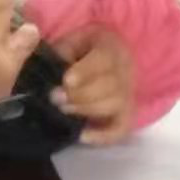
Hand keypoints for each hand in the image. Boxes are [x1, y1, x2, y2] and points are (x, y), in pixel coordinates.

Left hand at [50, 28, 134, 144]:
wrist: (86, 64)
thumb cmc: (71, 52)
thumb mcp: (64, 44)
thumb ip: (59, 54)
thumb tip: (50, 67)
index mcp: (110, 44)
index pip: (105, 58)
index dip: (86, 72)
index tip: (66, 81)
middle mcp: (125, 66)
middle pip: (112, 85)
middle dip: (82, 95)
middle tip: (56, 98)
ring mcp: (129, 91)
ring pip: (117, 105)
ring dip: (88, 110)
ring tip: (64, 110)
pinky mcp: (126, 112)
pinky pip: (122, 128)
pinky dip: (104, 135)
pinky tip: (82, 136)